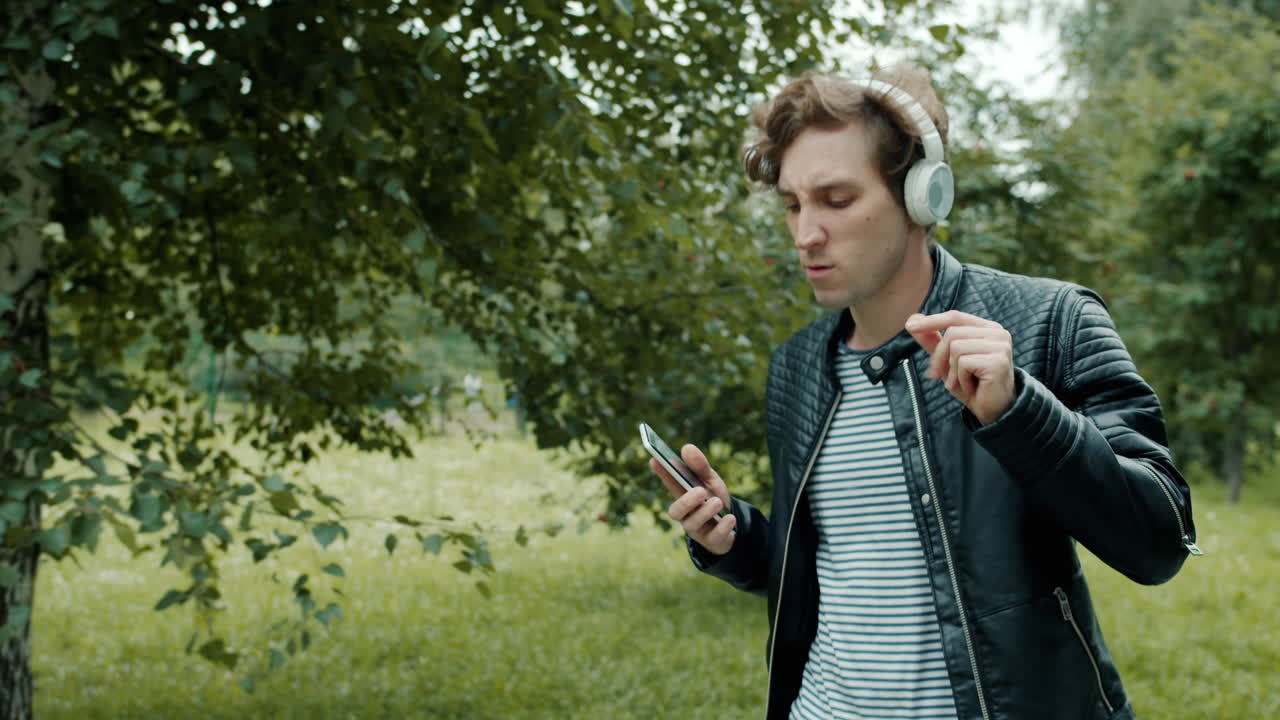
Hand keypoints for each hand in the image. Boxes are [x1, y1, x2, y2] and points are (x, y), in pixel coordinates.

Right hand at [650, 443, 736, 555]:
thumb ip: (700, 466)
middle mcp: (686, 514)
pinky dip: (722, 527)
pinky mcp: (712, 541)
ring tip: (717, 502)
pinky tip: (729, 518)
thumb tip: (686, 447)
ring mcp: (697, 529)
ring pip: (691, 525)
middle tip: (700, 491)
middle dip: (686, 502)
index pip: (669, 484)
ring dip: (705, 513)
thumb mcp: (711, 480)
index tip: (654, 459)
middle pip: (675, 511)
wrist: (733, 526)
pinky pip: (713, 537)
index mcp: (683, 496)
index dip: (661, 473)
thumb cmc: (715, 500)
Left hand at [905, 311, 1015, 425]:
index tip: (910, 326)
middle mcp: (997, 333)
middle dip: (939, 357)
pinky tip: (971, 387)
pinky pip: (964, 363)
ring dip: (951, 370)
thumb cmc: (972, 385)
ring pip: (956, 347)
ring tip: (961, 382)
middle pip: (952, 333)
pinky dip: (960, 378)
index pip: (955, 317)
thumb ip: (933, 341)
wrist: (993, 412)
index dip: (932, 321)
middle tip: (939, 376)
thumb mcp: (947, 362)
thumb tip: (912, 320)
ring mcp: (1000, 346)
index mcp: (987, 328)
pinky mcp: (998, 361)